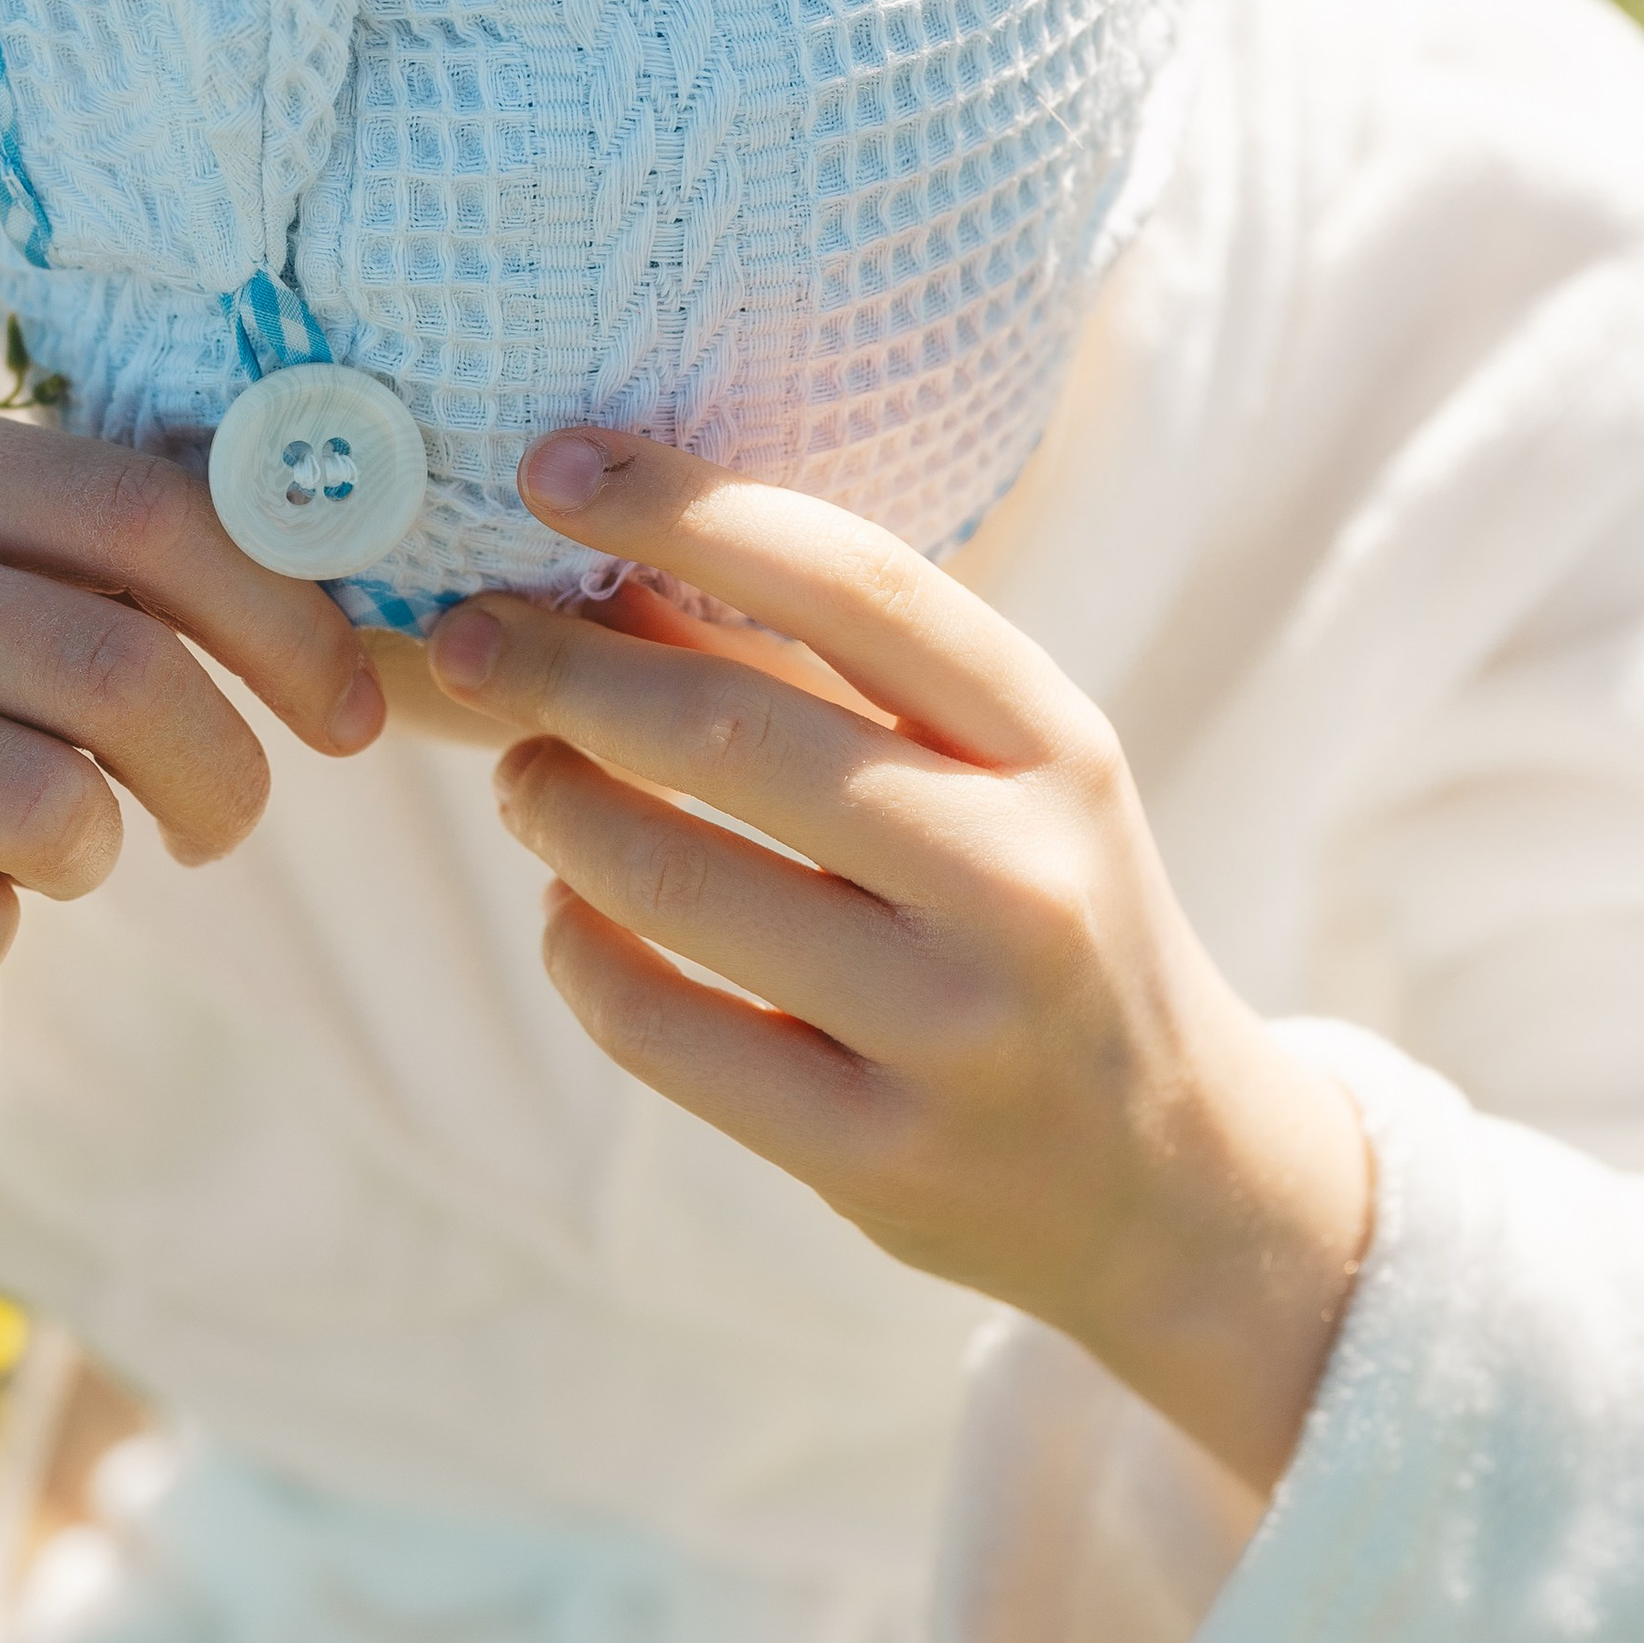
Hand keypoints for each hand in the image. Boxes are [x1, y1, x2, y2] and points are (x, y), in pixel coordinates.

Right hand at [0, 411, 381, 1263]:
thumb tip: (302, 570)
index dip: (291, 625)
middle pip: (131, 678)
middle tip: (225, 821)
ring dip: (107, 855)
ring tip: (71, 849)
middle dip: (230, 775)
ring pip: (56, 814)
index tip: (345, 710)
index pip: (160, 517)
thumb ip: (49, 523)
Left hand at [429, 431, 1368, 1494]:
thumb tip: (608, 569)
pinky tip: (569, 913)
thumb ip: (837, 682)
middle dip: (564, 669)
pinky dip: (578, 950)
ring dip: (557, 807)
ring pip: (676, 883)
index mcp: (1057, 749)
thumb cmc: (1043, 921)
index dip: (687, 510)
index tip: (556, 465)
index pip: (858, 586)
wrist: (1171, 1177)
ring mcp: (951, 1030)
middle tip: (471, 639)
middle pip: (735, 729)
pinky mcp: (877, 1158)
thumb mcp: (1004, 780)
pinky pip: (659, 1031)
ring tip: (523, 774)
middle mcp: (1019, 881)